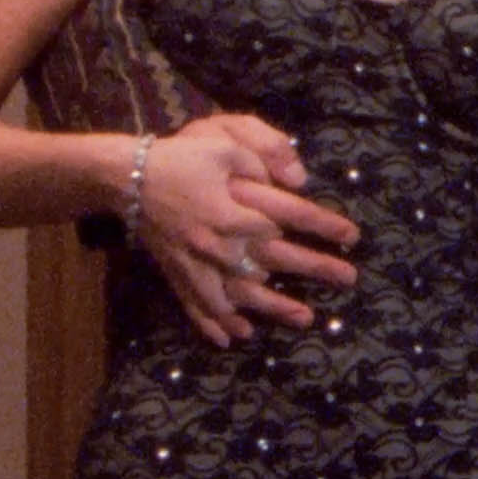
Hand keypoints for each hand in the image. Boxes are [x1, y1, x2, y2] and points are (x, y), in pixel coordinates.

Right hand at [131, 114, 359, 343]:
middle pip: (273, 261)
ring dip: (272, 308)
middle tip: (349, 278)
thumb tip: (299, 179)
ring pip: (239, 294)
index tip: (352, 234)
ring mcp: (195, 262)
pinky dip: (214, 323)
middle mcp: (216, 243)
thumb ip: (263, 154)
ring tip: (305, 319)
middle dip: (314, 270)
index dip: (322, 226)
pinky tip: (234, 337)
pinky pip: (196, 304)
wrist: (125, 176)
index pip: (287, 219)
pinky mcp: (177, 271)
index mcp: (230, 210)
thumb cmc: (179, 157)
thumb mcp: (222, 141)